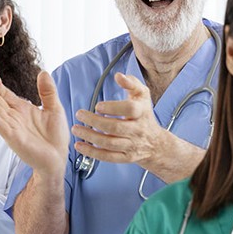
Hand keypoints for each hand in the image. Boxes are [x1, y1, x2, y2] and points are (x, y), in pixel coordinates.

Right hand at [0, 71, 69, 178]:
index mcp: (23, 110)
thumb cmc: (56, 137)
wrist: (58, 158)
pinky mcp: (14, 138)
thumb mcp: (55, 108)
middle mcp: (14, 118)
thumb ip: (48, 91)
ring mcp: (12, 128)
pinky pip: (1, 125)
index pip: (6, 96)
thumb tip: (43, 72)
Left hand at [73, 72, 204, 180]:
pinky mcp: (125, 157)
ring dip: (90, 136)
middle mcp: (138, 130)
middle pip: (116, 127)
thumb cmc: (144, 114)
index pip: (130, 110)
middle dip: (95, 122)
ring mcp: (132, 145)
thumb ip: (131, 83)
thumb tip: (119, 76)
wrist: (155, 143)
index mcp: (142, 112)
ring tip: (76, 129)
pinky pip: (107, 157)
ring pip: (109, 143)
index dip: (113, 107)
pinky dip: (92, 152)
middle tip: (80, 114)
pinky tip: (79, 145)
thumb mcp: (142, 95)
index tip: (98, 106)